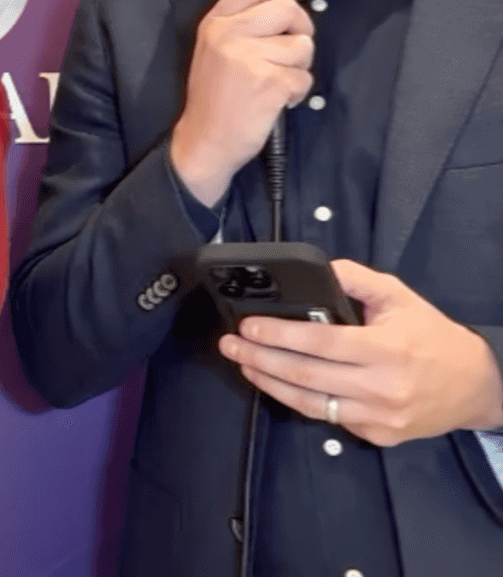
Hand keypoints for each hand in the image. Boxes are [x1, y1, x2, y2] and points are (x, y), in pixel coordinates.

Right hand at [170, 0, 314, 205]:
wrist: (204, 141)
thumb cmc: (214, 97)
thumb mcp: (214, 51)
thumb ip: (241, 25)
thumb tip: (288, 3)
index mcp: (214, 24)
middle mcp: (228, 35)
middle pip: (287, 10)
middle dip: (301, 30)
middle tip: (292, 52)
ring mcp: (247, 58)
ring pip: (302, 46)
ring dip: (299, 67)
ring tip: (277, 82)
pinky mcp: (268, 83)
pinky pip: (304, 77)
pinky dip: (298, 92)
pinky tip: (278, 100)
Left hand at [218, 259, 502, 445]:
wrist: (476, 386)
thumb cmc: (433, 338)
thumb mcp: (400, 298)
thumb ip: (356, 280)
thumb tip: (317, 271)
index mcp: (387, 349)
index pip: (320, 342)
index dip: (279, 334)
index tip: (248, 326)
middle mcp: (382, 387)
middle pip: (305, 375)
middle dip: (260, 358)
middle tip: (230, 344)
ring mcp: (379, 416)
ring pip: (310, 403)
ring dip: (269, 383)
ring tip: (243, 363)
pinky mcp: (378, 435)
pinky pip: (329, 418)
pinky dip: (299, 401)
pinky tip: (277, 384)